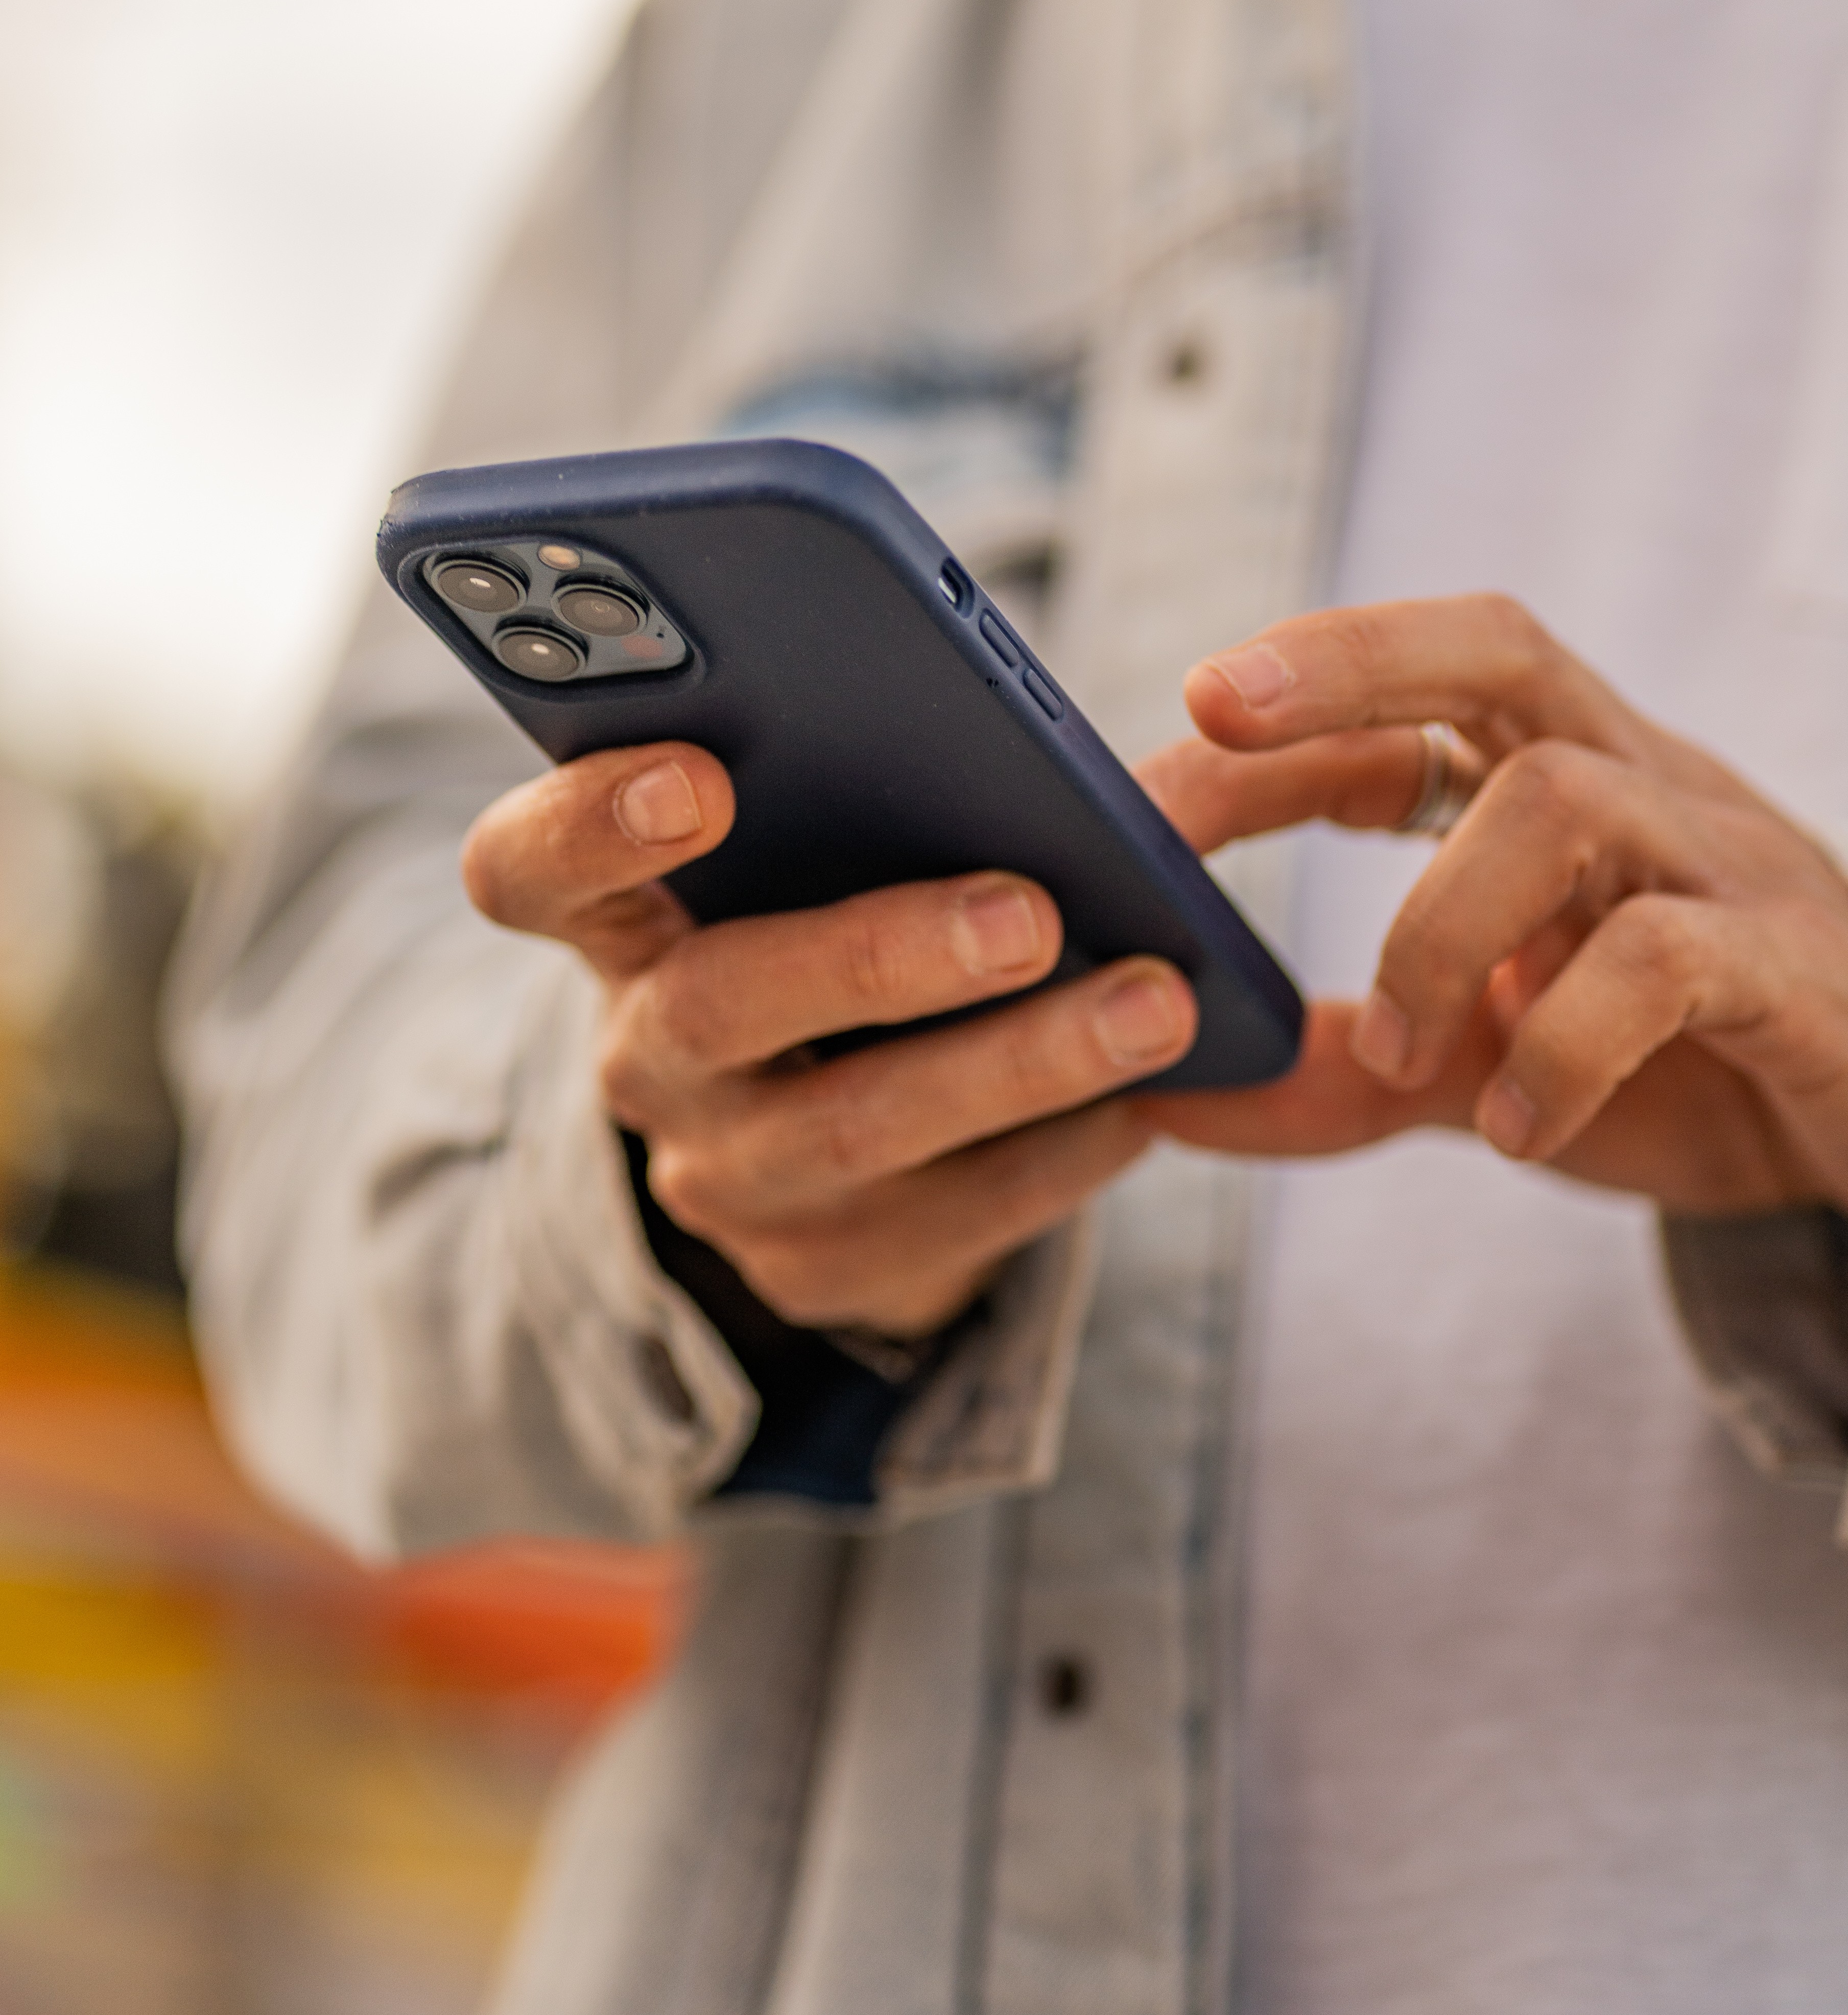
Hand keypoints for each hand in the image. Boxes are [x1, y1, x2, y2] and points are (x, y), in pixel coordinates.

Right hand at [461, 745, 1197, 1335]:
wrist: (821, 1134)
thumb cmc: (833, 921)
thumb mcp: (811, 854)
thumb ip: (865, 780)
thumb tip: (1030, 743)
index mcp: (621, 918)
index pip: (527, 869)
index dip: (591, 824)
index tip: (700, 776)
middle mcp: (647, 1053)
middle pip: (717, 1005)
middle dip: (877, 955)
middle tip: (1027, 911)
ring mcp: (724, 1176)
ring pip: (855, 1129)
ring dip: (1018, 1063)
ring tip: (1153, 1005)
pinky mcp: (817, 1271)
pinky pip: (949, 1220)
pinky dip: (1060, 1154)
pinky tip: (1148, 1101)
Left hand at [1135, 594, 1847, 1229]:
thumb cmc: (1680, 1060)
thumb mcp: (1487, 1063)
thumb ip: (1347, 1071)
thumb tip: (1168, 1097)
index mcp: (1557, 778)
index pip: (1414, 691)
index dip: (1287, 701)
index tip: (1168, 749)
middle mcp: (1633, 783)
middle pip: (1499, 647)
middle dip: (1349, 660)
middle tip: (1218, 713)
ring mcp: (1716, 860)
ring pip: (1560, 798)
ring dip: (1437, 924)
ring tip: (1402, 1052)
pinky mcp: (1788, 965)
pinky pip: (1666, 955)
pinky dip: (1565, 1040)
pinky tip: (1515, 1125)